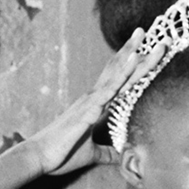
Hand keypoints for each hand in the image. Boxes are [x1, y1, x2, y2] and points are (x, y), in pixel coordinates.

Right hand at [29, 30, 164, 175]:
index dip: (132, 66)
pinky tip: (134, 59)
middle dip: (135, 51)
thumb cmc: (61, 154)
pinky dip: (123, 73)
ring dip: (133, 54)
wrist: (39, 157)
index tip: (146, 50)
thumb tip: (121, 155)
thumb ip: (107, 152)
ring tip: (144, 35)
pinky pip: (109, 88)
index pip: (119, 82)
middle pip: (119, 70)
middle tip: (149, 31)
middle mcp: (94, 98)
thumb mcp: (91, 154)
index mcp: (96, 106)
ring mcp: (91, 101)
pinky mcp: (88, 109)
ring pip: (117, 73)